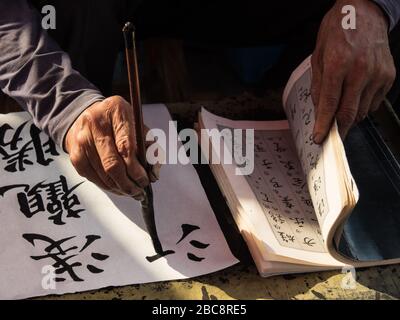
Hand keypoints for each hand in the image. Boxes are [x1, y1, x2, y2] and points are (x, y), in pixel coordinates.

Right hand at [64, 96, 159, 198]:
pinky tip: (118, 187)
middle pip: (112, 164)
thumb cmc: (121, 124)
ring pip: (103, 175)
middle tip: (140, 192)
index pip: (126, 147)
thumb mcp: (140, 127)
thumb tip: (153, 175)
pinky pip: (93, 178)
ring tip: (132, 192)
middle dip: (128, 184)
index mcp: (117, 111)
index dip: (136, 170)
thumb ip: (151, 148)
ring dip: (120, 188)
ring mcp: (82, 139)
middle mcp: (96, 123)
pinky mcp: (75, 154)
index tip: (145, 181)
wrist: (89, 116)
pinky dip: (108, 187)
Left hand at [311, 0, 395, 142]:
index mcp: (338, 64)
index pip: (330, 104)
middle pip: (349, 113)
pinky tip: (356, 97)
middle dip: (338, 129)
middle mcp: (360, 70)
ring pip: (362, 111)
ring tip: (341, 111)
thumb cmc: (338, 31)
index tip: (319, 138)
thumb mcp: (318, 56)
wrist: (365, 11)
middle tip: (331, 137)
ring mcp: (377, 74)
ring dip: (350, 117)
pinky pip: (374, 102)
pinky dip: (363, 106)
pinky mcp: (389, 76)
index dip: (323, 125)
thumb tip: (319, 111)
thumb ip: (319, 85)